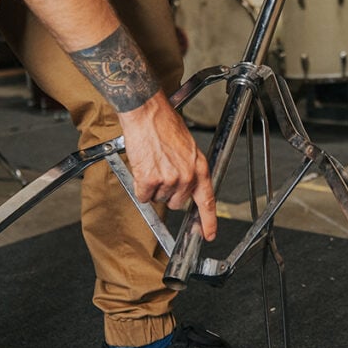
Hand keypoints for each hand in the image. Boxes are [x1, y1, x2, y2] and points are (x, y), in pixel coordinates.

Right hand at [117, 92, 217, 240]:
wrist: (146, 112)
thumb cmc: (164, 124)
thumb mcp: (188, 147)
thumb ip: (189, 168)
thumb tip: (185, 184)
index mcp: (200, 167)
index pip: (207, 201)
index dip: (208, 221)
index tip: (208, 234)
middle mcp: (187, 176)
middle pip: (176, 202)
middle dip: (167, 191)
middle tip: (161, 170)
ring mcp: (169, 179)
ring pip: (158, 198)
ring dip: (152, 186)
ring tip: (151, 162)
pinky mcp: (149, 180)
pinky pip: (143, 195)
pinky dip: (139, 186)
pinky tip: (142, 166)